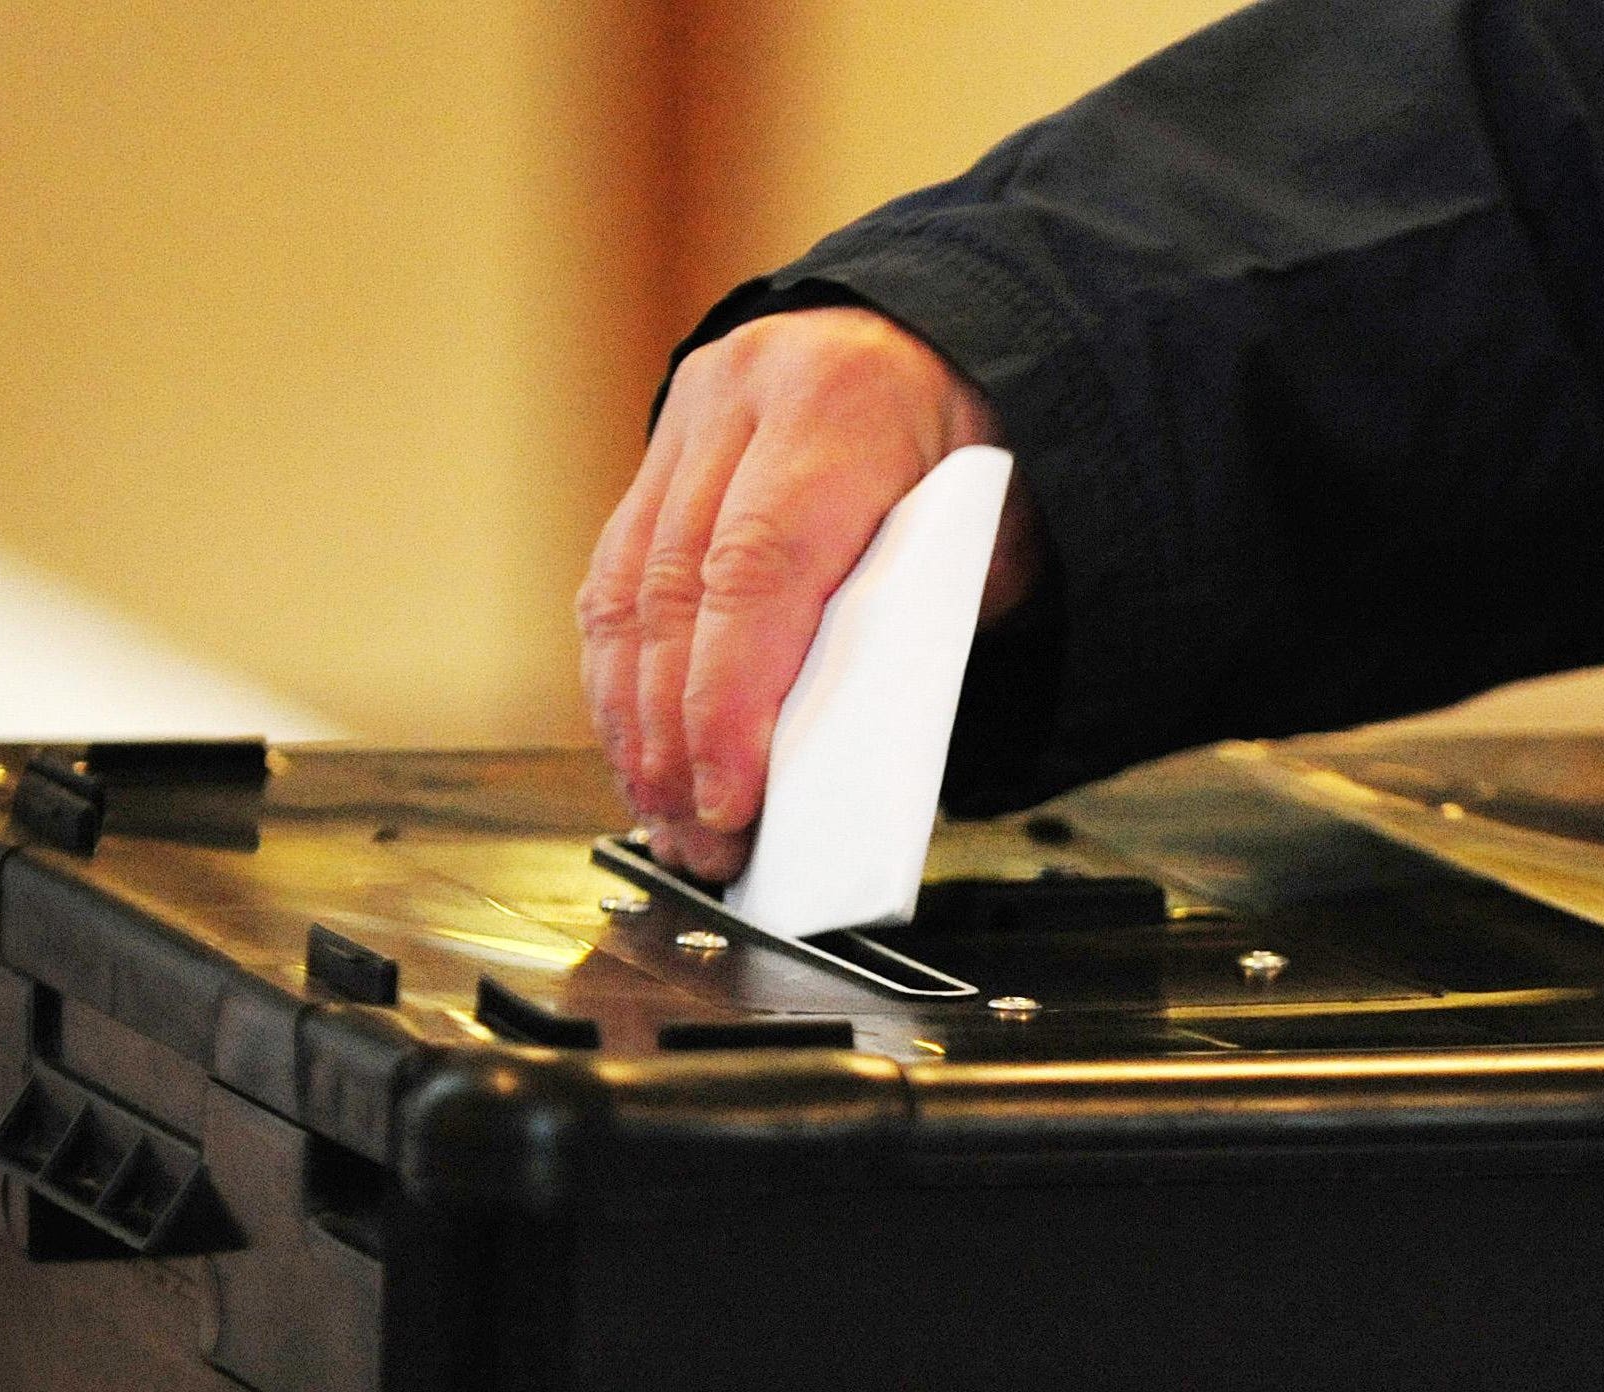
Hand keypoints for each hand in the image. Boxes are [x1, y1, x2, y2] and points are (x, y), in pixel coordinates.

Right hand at [577, 306, 1040, 880]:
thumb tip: (832, 762)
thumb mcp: (986, 540)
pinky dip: (623, 674)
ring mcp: (690, 416)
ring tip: (664, 815)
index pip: (757, 572)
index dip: (728, 702)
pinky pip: (617, 576)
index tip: (730, 800)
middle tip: (698, 839)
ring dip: (633, 721)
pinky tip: (639, 747)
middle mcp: (745, 396)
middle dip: (674, 737)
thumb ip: (912, 630)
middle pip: (674, 591)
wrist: (953, 341)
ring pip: (624, 588)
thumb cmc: (981, 455)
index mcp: (841, 406)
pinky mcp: (661, 450)